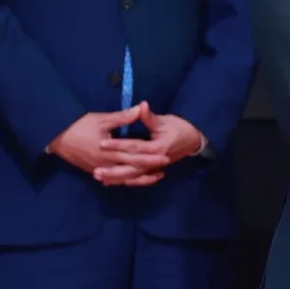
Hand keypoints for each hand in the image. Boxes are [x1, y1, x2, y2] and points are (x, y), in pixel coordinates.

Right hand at [49, 103, 155, 176]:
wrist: (57, 138)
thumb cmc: (79, 126)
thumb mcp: (102, 119)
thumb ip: (122, 117)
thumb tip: (140, 108)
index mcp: (110, 151)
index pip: (135, 155)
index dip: (151, 156)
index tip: (165, 156)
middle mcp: (106, 164)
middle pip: (132, 169)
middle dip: (149, 168)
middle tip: (165, 168)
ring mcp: (100, 170)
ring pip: (123, 178)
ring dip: (139, 179)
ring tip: (154, 178)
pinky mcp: (94, 172)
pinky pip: (113, 180)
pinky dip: (125, 180)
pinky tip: (133, 181)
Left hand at [91, 111, 208, 187]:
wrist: (194, 140)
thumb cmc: (179, 128)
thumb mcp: (165, 121)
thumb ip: (149, 117)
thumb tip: (141, 106)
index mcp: (157, 148)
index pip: (133, 147)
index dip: (117, 145)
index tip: (102, 143)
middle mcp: (154, 161)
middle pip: (130, 166)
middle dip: (112, 168)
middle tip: (95, 169)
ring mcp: (153, 167)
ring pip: (132, 176)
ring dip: (115, 178)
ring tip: (99, 178)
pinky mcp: (152, 170)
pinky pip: (136, 179)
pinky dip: (124, 181)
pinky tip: (110, 182)